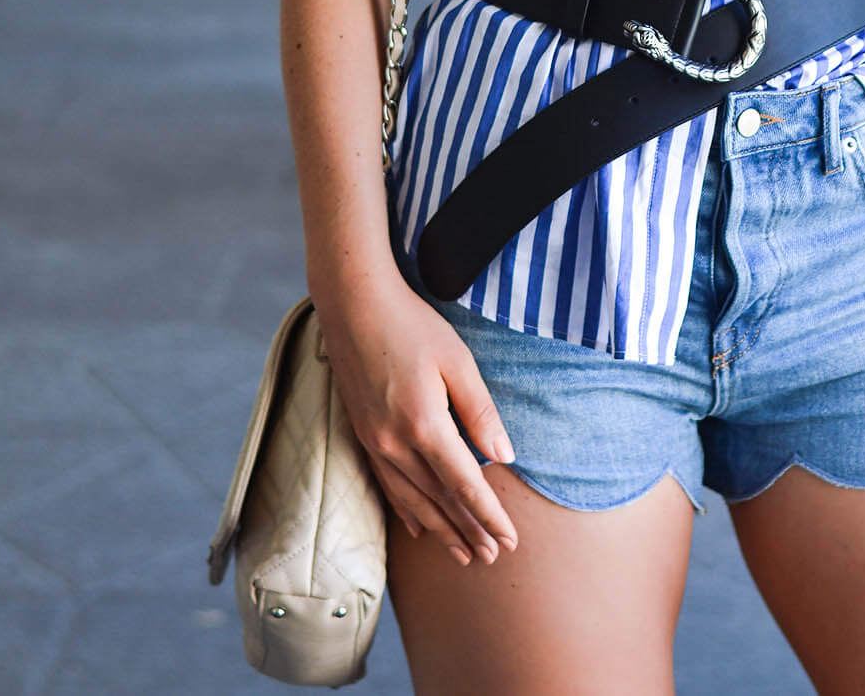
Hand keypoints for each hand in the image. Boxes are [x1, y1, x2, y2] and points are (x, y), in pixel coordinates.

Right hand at [314, 268, 520, 568]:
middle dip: (468, 532)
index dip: (489, 516)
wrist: (354, 306)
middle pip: (439, 501)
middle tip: (493, 558)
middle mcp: (396, 444)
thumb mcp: (457, 361)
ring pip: (412, 501)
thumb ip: (480, 412)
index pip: (464, 485)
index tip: (510, 540)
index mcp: (425, 425)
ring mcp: (375, 442)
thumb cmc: (412, 325)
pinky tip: (416, 528)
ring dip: (440, 530)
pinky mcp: (363, 435)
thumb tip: (503, 457)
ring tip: (462, 554)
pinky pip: (388, 487)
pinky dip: (407, 512)